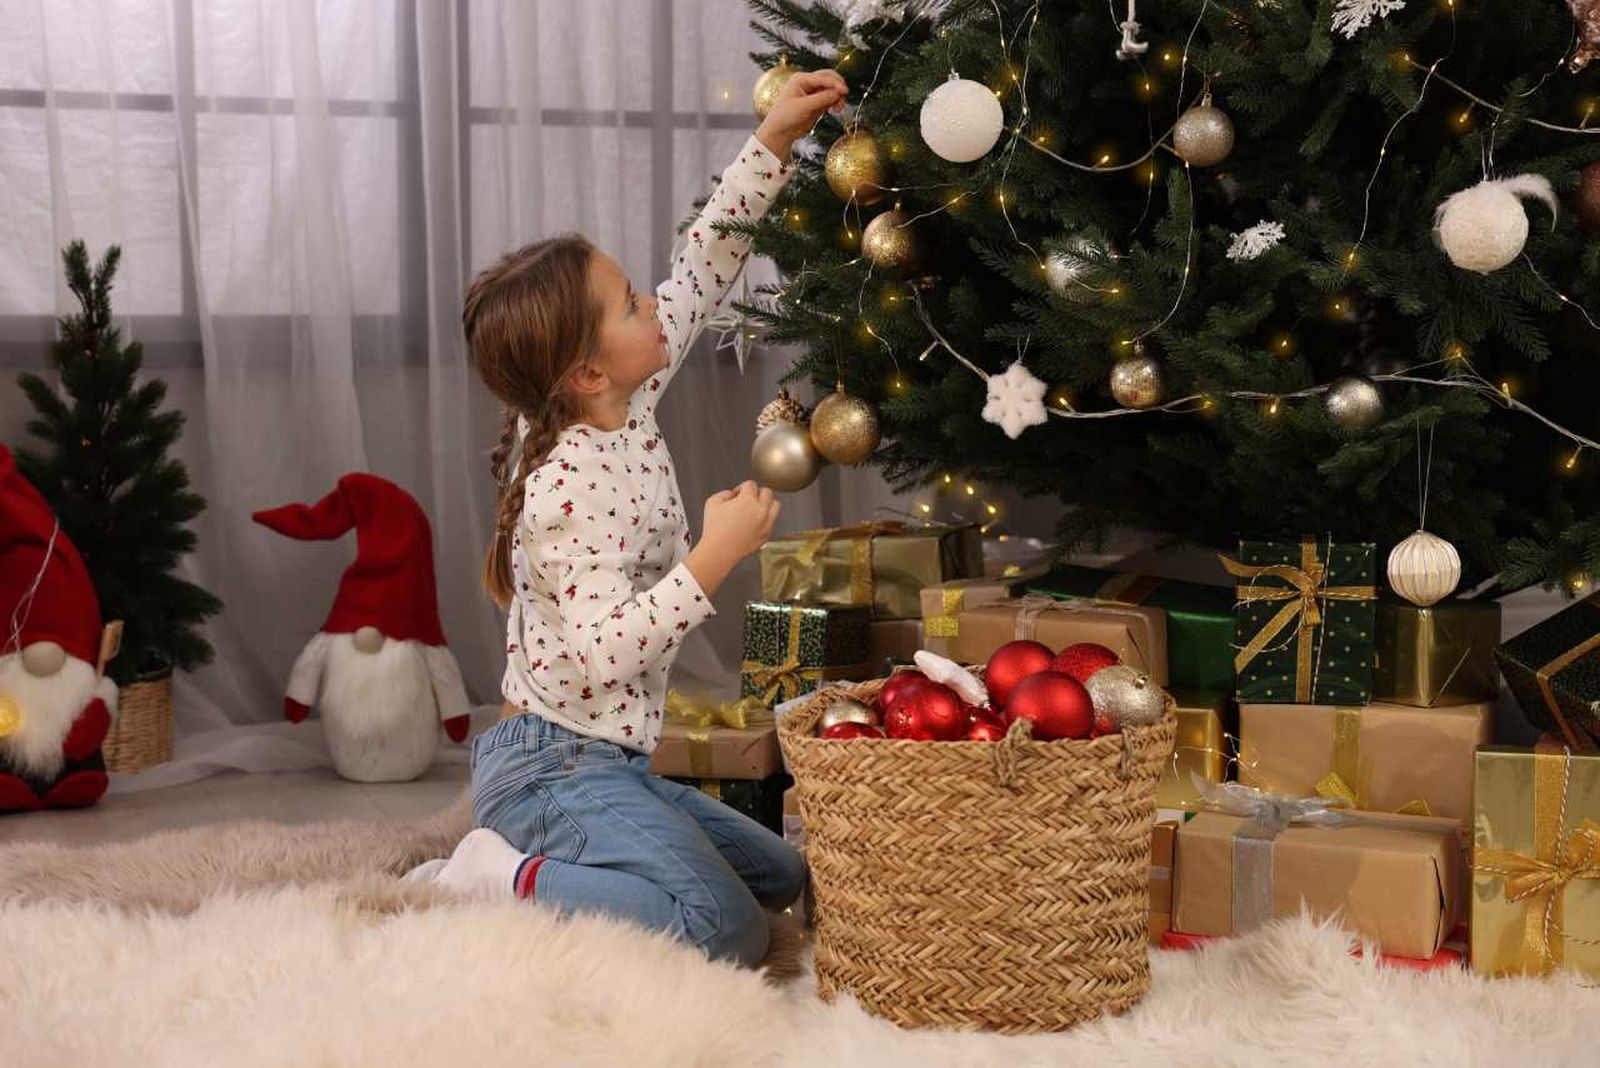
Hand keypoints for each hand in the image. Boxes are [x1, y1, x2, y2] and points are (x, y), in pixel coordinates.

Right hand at [685, 481, 781, 597]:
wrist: (719, 551)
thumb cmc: (714, 528)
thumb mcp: (712, 502)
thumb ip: (725, 493)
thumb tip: (733, 495)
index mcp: (748, 500)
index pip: (751, 484)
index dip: (741, 488)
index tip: (736, 495)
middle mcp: (760, 510)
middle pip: (767, 492)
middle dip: (756, 493)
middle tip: (747, 500)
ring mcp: (766, 523)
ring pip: (775, 505)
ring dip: (766, 504)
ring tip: (755, 509)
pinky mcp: (767, 535)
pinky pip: (771, 522)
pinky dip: (765, 519)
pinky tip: (753, 523)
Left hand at [755, 69, 848, 158]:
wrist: (780, 132)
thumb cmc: (785, 116)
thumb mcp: (804, 106)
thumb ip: (821, 98)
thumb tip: (838, 92)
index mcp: (801, 79)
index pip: (823, 77)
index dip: (836, 83)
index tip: (845, 91)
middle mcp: (808, 83)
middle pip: (829, 79)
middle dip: (837, 88)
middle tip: (843, 98)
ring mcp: (813, 93)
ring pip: (831, 89)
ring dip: (837, 97)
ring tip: (838, 108)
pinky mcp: (816, 103)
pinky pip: (830, 99)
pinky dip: (835, 102)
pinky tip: (836, 110)